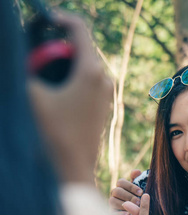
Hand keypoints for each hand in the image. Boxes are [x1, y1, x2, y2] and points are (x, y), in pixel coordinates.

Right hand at [29, 12, 112, 182]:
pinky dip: (69, 80)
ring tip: (42, 82)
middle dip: (55, 49)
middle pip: (78, 48)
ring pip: (81, 66)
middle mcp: (103, 78)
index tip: (44, 19)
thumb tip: (25, 61)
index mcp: (90, 70)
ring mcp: (105, 93)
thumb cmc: (55, 133)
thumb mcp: (31, 95)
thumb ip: (26, 69)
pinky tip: (54, 94)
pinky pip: (85, 82)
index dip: (59, 18)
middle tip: (35, 62)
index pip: (78, 29)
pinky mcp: (102, 105)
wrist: (75, 167)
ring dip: (61, 66)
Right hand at [109, 169, 142, 214]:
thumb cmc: (138, 196)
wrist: (138, 211)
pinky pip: (112, 213)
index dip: (131, 186)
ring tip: (134, 208)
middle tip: (138, 201)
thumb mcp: (139, 188)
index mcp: (120, 185)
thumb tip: (137, 172)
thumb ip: (138, 178)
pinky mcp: (112, 213)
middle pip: (116, 191)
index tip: (141, 192)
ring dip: (124, 204)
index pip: (121, 182)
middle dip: (128, 196)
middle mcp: (114, 193)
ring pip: (112, 201)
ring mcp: (112, 203)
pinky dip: (120, 214)